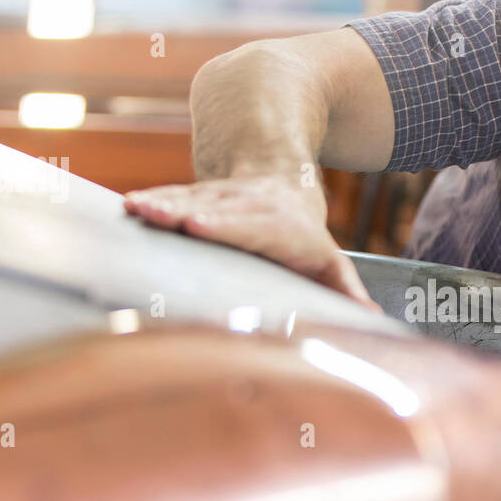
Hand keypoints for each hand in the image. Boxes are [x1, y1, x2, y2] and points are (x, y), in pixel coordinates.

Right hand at [124, 176, 376, 308]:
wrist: (284, 184)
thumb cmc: (305, 241)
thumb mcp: (330, 264)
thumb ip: (346, 290)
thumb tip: (371, 317)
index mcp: (282, 228)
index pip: (253, 228)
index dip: (226, 226)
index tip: (199, 227)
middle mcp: (250, 207)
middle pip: (218, 210)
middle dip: (189, 213)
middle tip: (165, 218)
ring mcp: (223, 197)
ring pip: (192, 198)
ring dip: (163, 204)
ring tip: (136, 209)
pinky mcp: (200, 194)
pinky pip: (175, 196)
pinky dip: (153, 200)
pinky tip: (129, 205)